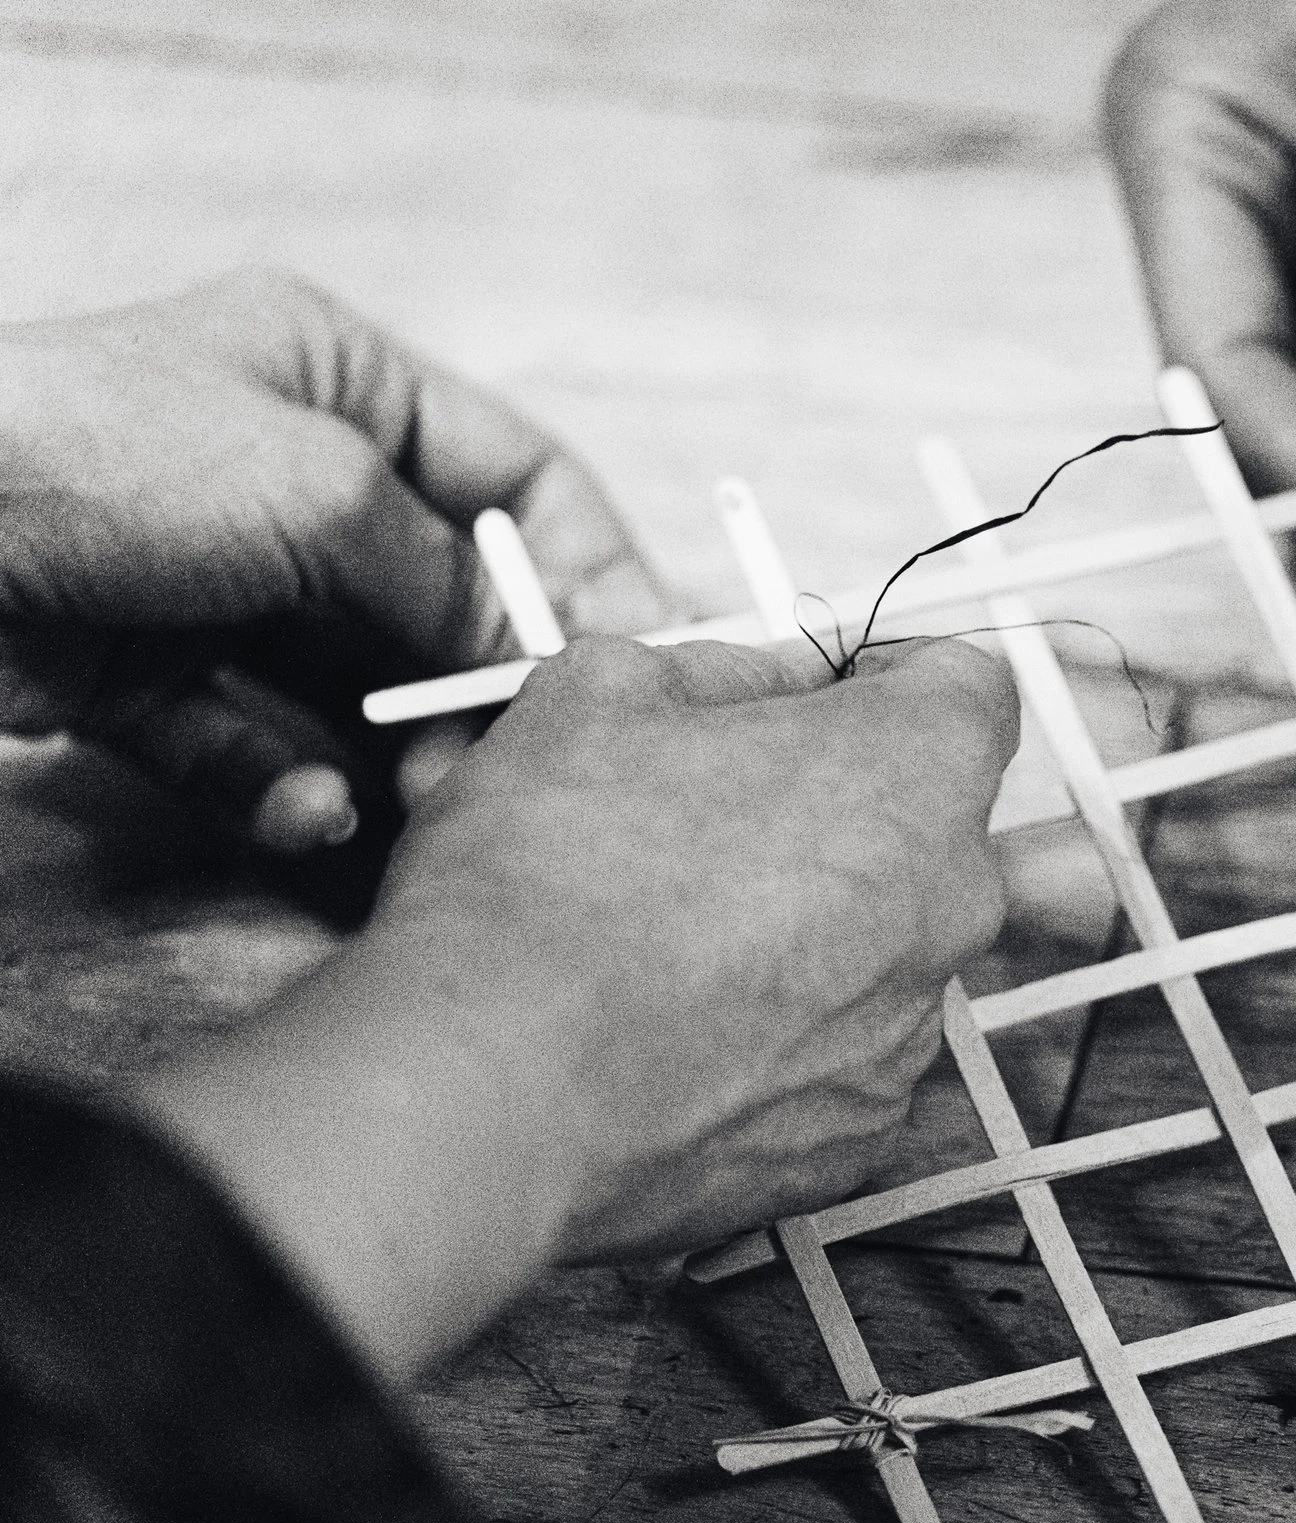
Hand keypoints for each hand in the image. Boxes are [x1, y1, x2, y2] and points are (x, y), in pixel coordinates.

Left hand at [0, 269, 665, 855]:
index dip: (591, 566)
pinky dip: (288, 787)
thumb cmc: (99, 456)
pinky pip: (253, 745)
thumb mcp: (321, 490)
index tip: (640, 659)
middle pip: (440, 595)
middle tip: (528, 753)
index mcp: (334, 380)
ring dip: (397, 750)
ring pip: (353, 687)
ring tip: (423, 796)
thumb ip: (450, 578)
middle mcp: (282, 476)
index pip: (514, 475)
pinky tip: (308, 813)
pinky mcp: (141, 678)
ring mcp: (210, 581)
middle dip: (488, 680)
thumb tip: (539, 654)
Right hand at [134, 635, 1019, 1377]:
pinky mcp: (859, 1131)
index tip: (817, 696)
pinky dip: (772, 1039)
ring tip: (664, 933)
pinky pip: (834, 1056)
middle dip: (832, 809)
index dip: (881, 680)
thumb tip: (757, 684)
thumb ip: (720, 670)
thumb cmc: (548, 878)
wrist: (493, 1083)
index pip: (965, 687)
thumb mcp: (606, 689)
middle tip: (709, 813)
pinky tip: (672, 1024)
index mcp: (919, 769)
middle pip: (921, 826)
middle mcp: (953, 903)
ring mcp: (912, 1030)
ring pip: (876, 947)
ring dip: (801, 929)